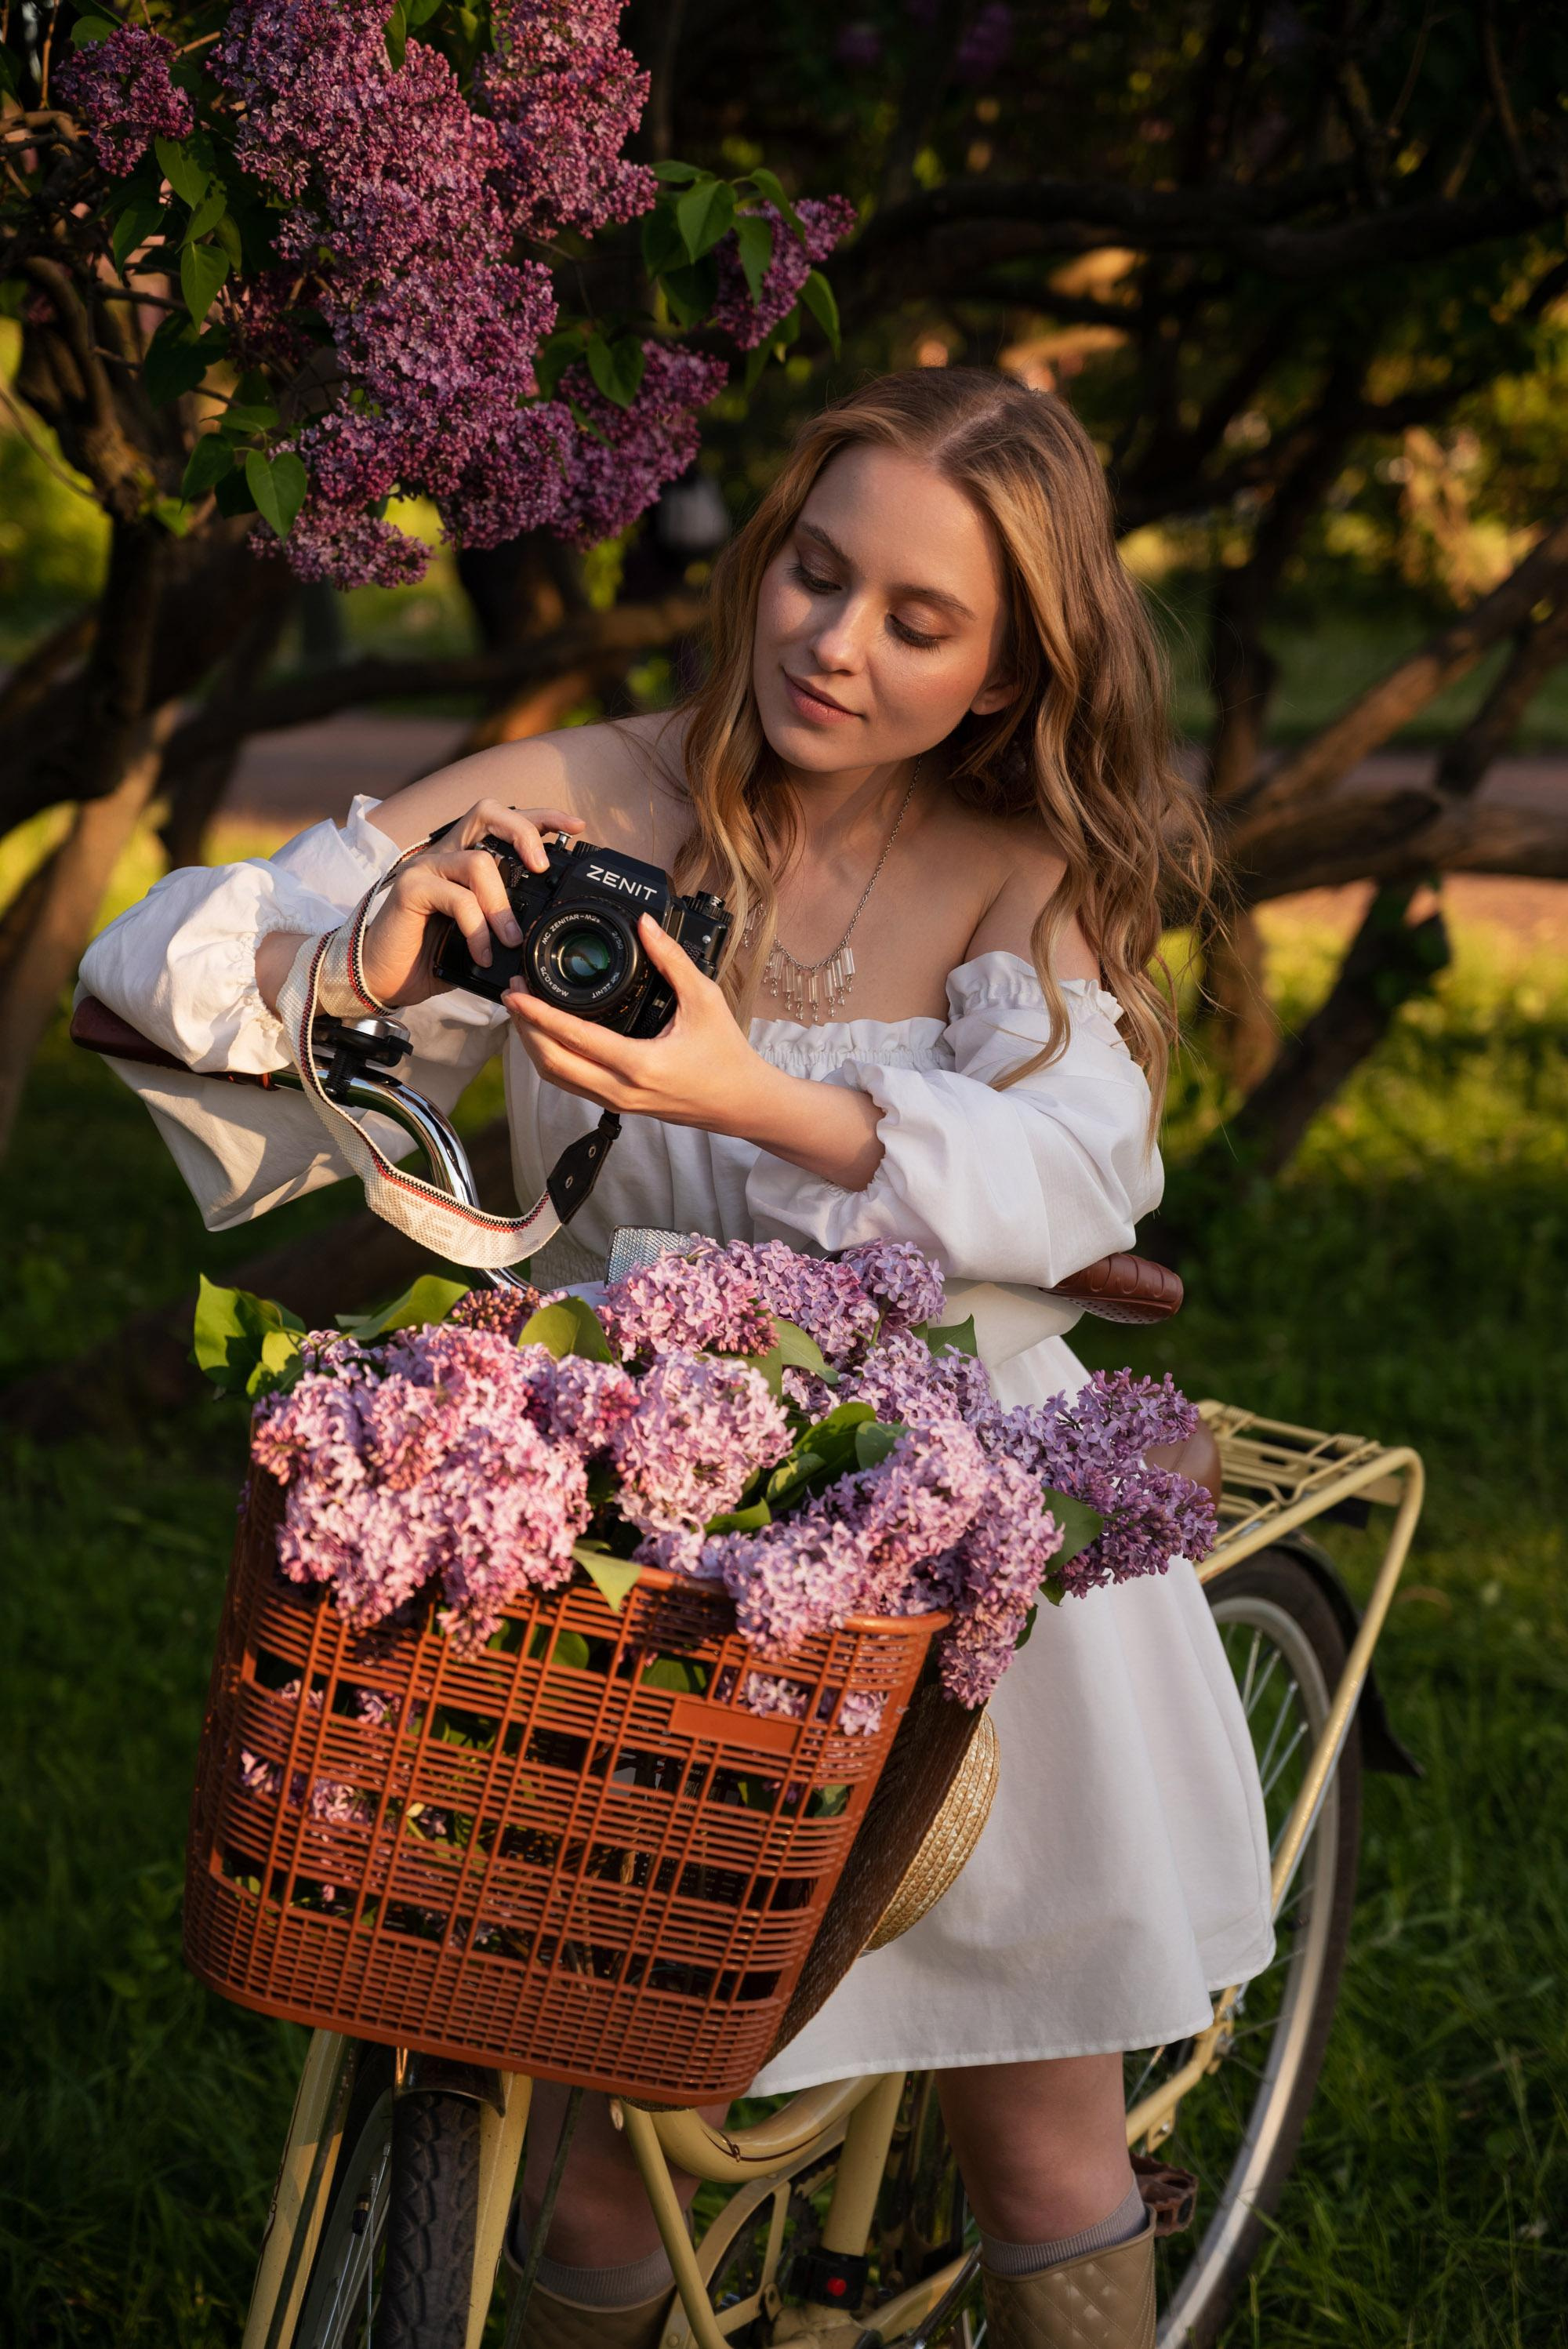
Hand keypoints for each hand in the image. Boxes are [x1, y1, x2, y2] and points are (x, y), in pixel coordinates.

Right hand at [358, 797, 584, 1008]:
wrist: (384, 978)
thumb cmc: (431, 956)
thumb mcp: (480, 936)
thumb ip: (505, 920)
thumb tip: (545, 925)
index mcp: (463, 858)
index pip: (503, 822)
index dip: (541, 818)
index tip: (576, 827)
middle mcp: (444, 853)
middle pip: (488, 813)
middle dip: (524, 832)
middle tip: (542, 867)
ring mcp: (425, 867)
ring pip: (479, 862)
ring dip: (502, 904)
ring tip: (510, 939)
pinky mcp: (410, 888)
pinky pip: (457, 898)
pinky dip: (477, 927)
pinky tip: (482, 953)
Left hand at [506, 914, 777, 1134]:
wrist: (741, 1103)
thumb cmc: (726, 1055)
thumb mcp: (705, 998)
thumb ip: (671, 959)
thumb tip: (645, 925)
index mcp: (640, 1063)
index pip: (573, 1037)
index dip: (538, 1014)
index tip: (518, 993)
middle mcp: (622, 1089)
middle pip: (551, 1063)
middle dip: (524, 1029)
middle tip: (513, 996)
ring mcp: (617, 1102)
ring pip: (557, 1079)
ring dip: (533, 1048)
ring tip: (523, 1015)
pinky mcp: (619, 1106)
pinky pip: (572, 1085)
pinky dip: (552, 1061)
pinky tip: (547, 1039)